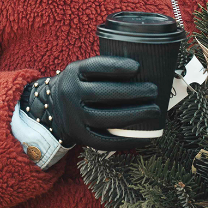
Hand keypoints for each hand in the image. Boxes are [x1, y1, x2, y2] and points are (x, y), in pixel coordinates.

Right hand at [21, 56, 160, 151]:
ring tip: (154, 111)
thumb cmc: (81, 86)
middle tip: (153, 91)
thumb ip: (105, 69)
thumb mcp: (84, 71)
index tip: (138, 67)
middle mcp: (70, 94)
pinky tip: (145, 135)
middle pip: (103, 93)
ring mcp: (74, 117)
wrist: (53, 109)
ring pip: (105, 118)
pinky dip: (126, 139)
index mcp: (74, 73)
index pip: (95, 67)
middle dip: (133, 92)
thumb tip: (144, 71)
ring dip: (133, 115)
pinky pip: (104, 141)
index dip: (117, 67)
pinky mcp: (80, 136)